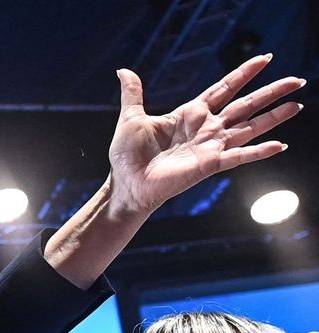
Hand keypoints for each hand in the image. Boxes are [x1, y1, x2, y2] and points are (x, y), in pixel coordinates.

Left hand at [108, 54, 302, 215]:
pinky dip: (259, 152)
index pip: (224, 88)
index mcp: (190, 114)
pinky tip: (279, 145)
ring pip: (250, 127)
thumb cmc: (128, 156)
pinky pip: (239, 156)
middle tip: (297, 79)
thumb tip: (123, 70)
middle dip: (270, 91)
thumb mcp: (131, 118)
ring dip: (274, 117)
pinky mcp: (210, 164)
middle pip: (246, 104)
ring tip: (296, 105)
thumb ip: (133, 93)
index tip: (264, 59)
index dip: (244, 74)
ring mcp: (211, 146)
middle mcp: (206, 128)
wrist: (126, 184)